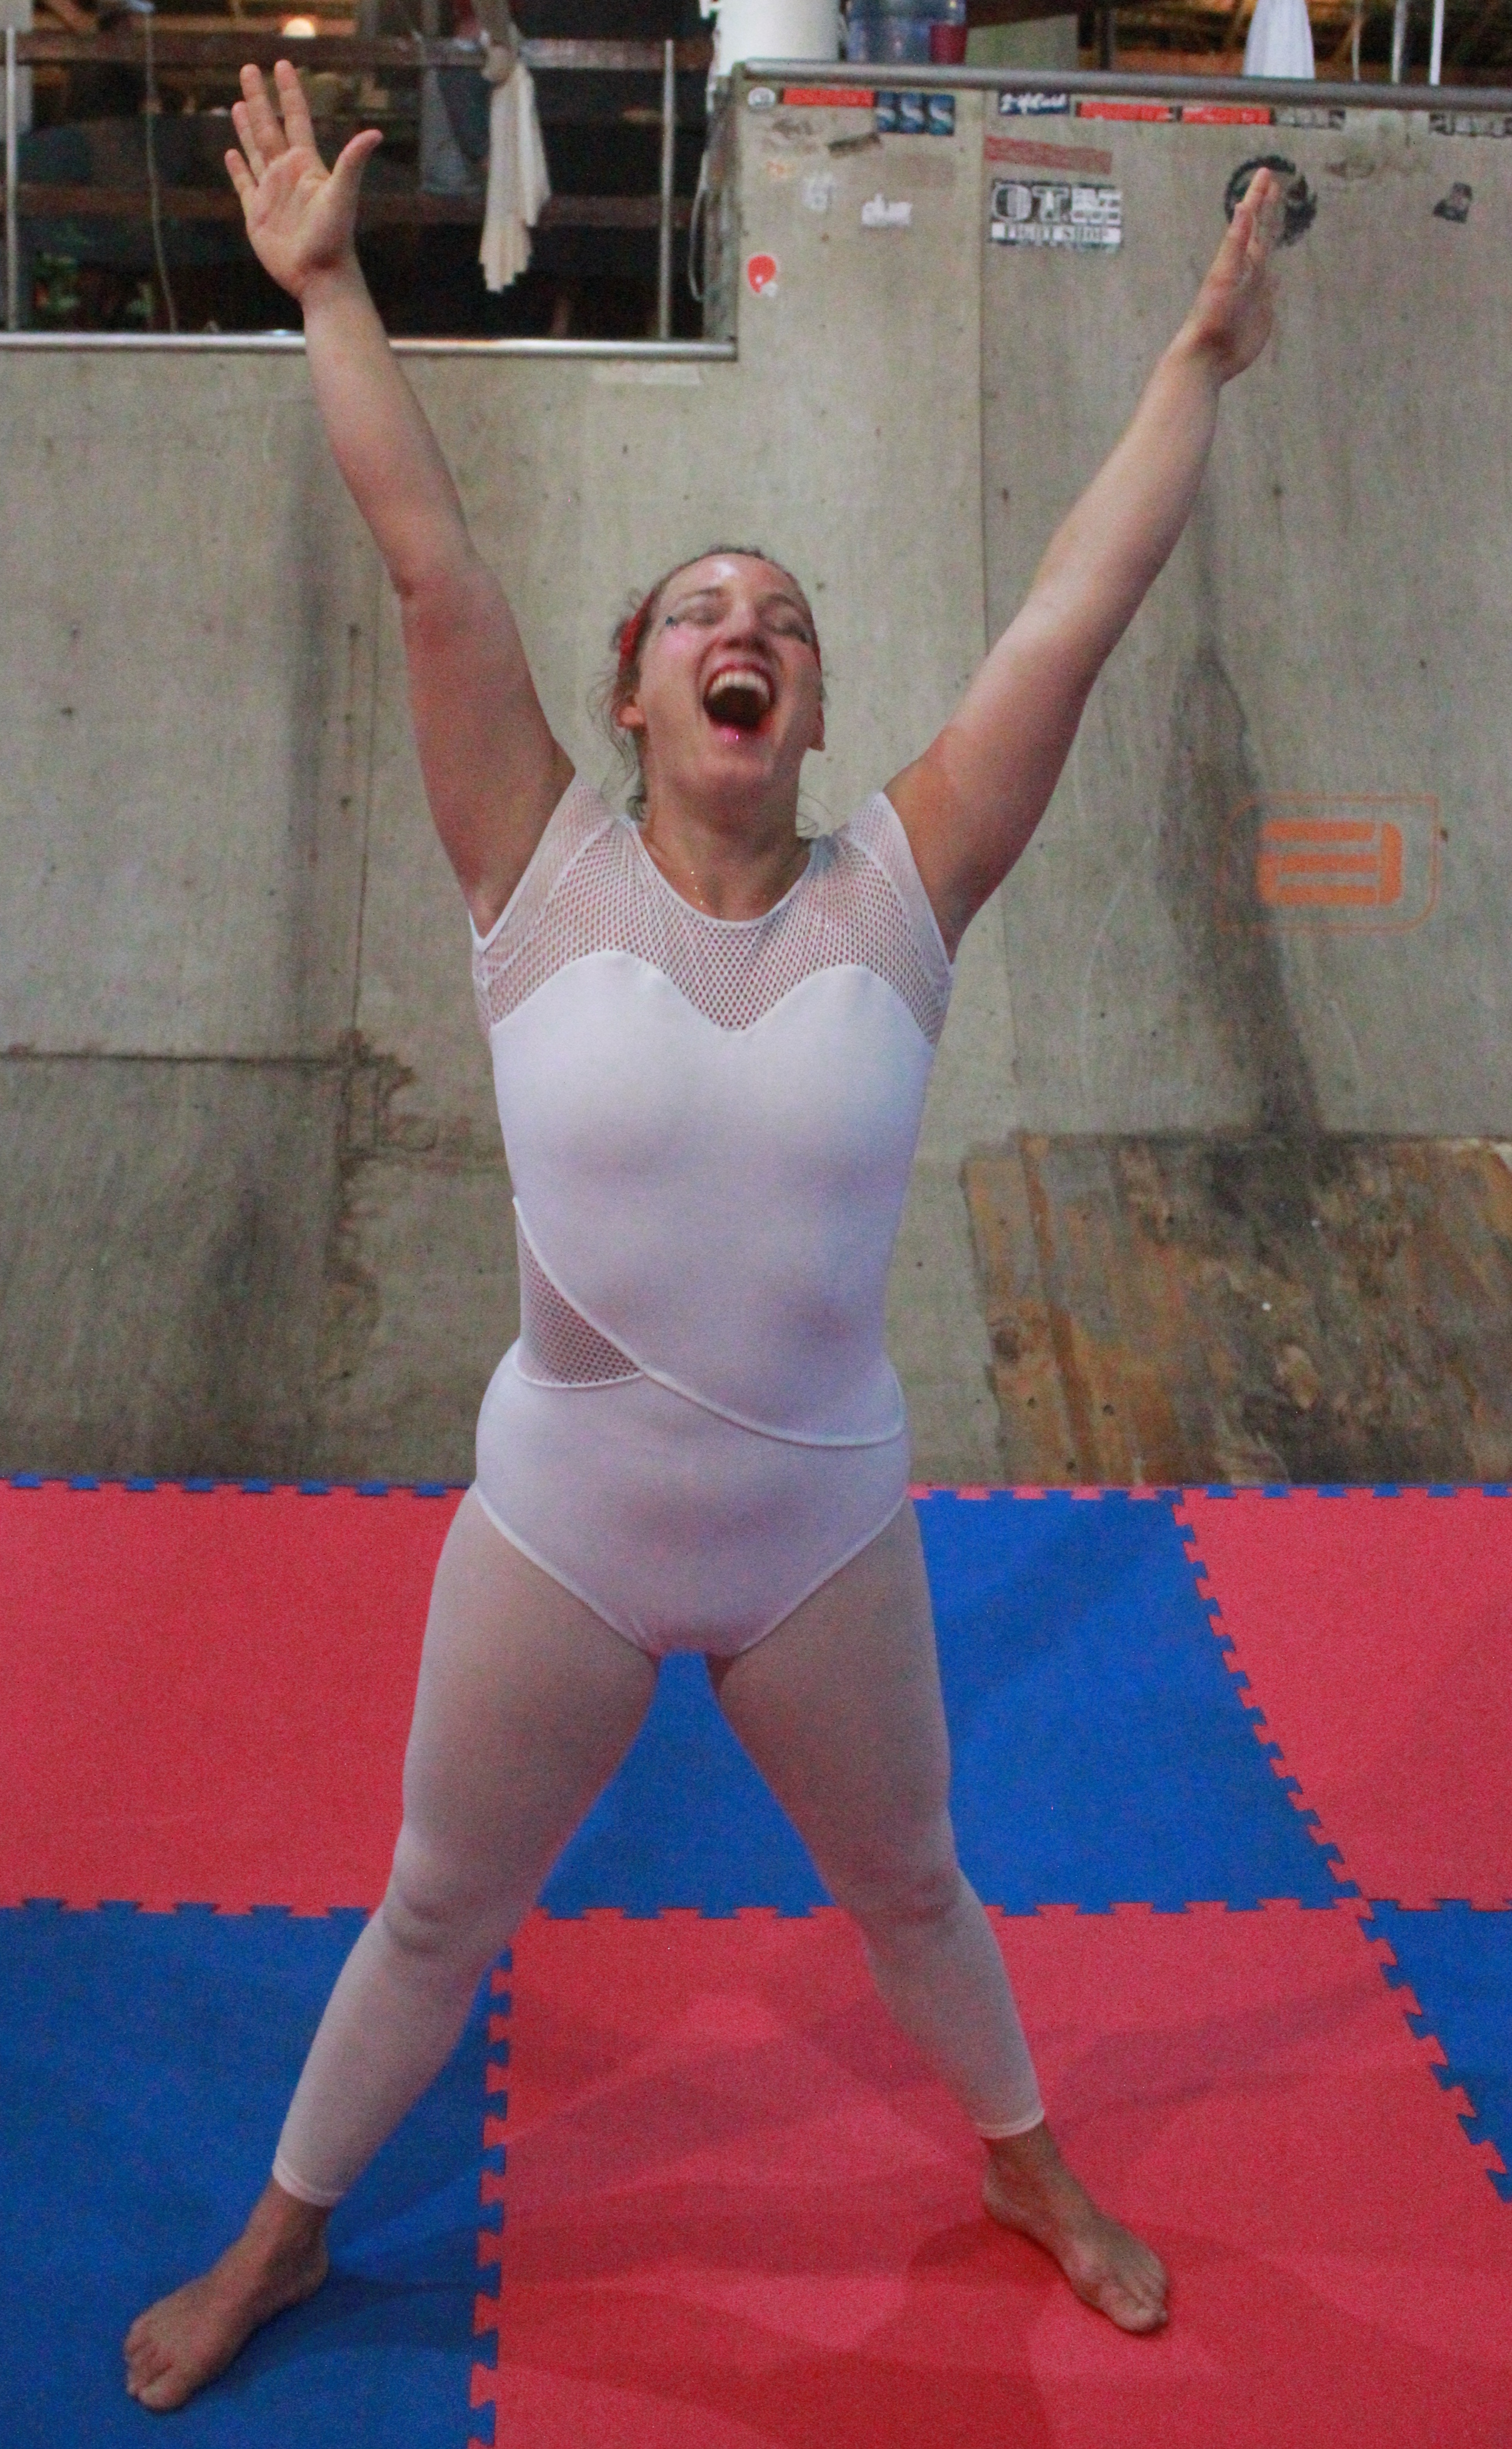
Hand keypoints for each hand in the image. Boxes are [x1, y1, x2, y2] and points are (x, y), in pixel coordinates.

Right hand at [226, 60, 381, 300]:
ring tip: (237, 103)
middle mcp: (287, 173)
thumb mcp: (342, 195)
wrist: (319, 276)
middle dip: (259, 98)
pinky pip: (244, 183)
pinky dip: (237, 167)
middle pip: (268, 126)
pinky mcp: (256, 213)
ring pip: (255, 150)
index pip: (295, 118)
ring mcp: (271, 192)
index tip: (282, 64)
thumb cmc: (333, 238)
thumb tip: (374, 134)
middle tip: (248, 68)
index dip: (289, 92)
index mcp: (306, 165)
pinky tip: (231, 152)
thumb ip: (352, 162)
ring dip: (246, 127)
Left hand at [1181, 164, 1283, 384]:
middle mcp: (1249, 270)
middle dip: (1267, 208)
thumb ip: (1235, 244)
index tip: (1265, 173)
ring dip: (1271, 238)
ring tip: (1277, 222)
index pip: (1252, 220)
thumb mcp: (1223, 277)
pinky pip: (1271, 289)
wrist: (1207, 355)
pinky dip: (1275, 278)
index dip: (1259, 197)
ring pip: (1267, 257)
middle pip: (1261, 232)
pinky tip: (1276, 277)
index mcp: (1240, 259)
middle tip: (1273, 183)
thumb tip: (1243, 207)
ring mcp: (1256, 290)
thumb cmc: (1211, 317)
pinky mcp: (1262, 312)